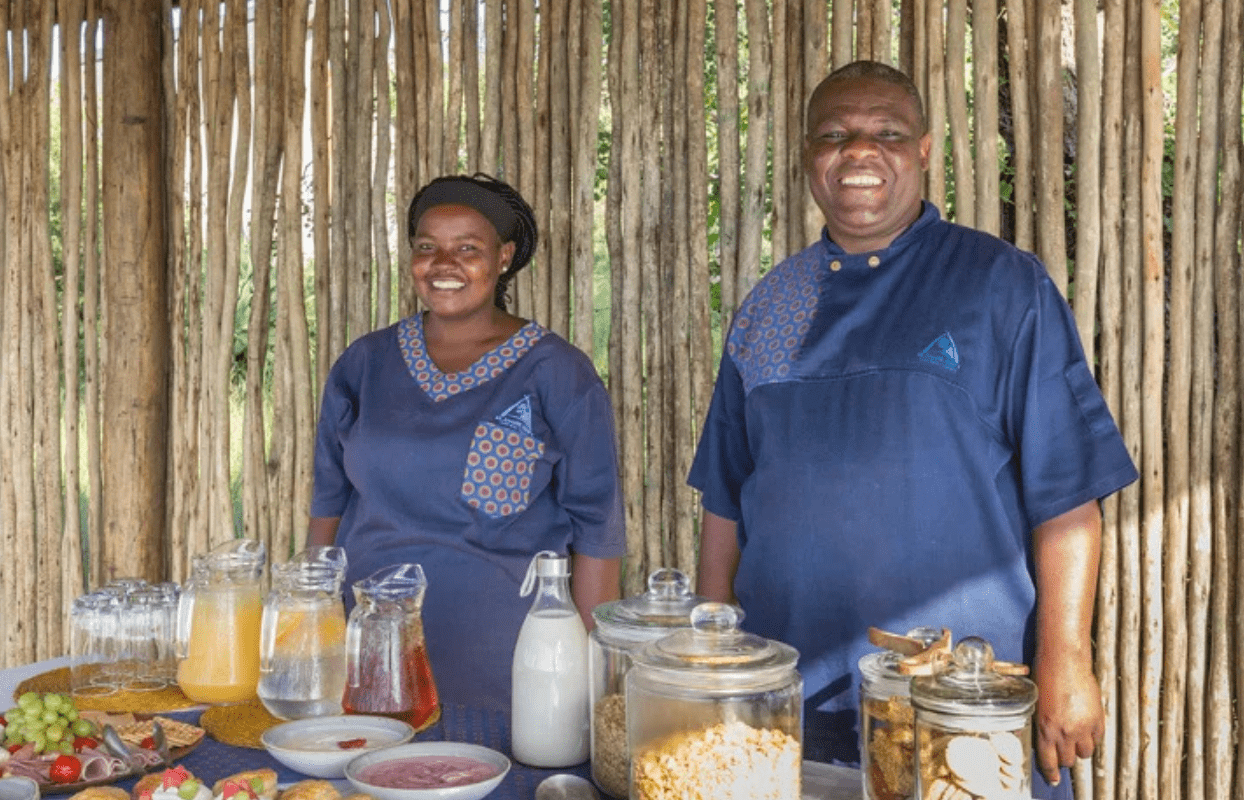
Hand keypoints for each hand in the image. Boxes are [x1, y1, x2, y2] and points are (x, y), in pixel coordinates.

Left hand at [1032, 651, 1103, 785]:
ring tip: (1076, 737)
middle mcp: (1064, 732)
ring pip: (1085, 753)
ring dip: (1080, 749)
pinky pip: (1098, 739)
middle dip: (1064, 758)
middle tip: (1063, 750)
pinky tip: (1086, 727)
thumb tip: (1040, 738)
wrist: (1064, 660)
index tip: (1053, 779)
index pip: (1048, 762)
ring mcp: (1082, 727)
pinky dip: (1093, 737)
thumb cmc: (1045, 676)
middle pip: (1067, 761)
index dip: (1051, 773)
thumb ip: (1039, 723)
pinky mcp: (1097, 719)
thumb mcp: (1035, 703)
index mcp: (1044, 729)